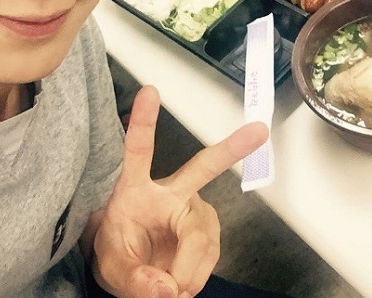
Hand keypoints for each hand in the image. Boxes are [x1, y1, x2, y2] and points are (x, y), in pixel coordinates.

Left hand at [93, 85, 268, 297]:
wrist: (134, 267)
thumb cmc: (120, 252)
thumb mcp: (113, 266)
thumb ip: (135, 279)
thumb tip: (165, 288)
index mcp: (135, 189)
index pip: (138, 152)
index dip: (144, 122)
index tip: (149, 92)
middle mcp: (170, 191)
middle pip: (201, 169)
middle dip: (230, 149)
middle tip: (258, 131)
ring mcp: (192, 209)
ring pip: (203, 236)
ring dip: (188, 269)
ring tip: (170, 285)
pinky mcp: (208, 228)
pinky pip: (211, 254)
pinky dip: (196, 275)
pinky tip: (183, 279)